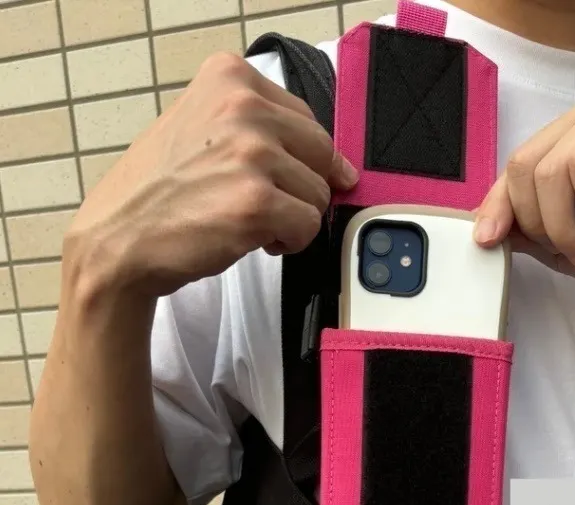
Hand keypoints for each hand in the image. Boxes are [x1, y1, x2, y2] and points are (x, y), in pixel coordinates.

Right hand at [64, 52, 357, 299]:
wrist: (117, 239)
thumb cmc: (159, 190)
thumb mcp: (201, 125)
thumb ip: (264, 128)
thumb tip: (340, 165)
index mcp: (229, 77)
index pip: (305, 117)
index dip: (298, 156)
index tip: (278, 173)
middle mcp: (243, 107)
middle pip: (321, 152)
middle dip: (299, 185)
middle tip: (258, 200)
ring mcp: (251, 154)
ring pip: (318, 192)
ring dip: (291, 215)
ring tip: (245, 217)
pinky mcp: (258, 202)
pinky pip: (308, 225)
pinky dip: (289, 241)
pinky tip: (251, 236)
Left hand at [474, 92, 574, 295]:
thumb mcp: (558, 241)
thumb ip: (522, 225)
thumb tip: (481, 224)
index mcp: (569, 133)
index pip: (515, 163)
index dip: (498, 204)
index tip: (488, 240)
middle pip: (523, 164)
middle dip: (536, 221)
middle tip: (567, 248)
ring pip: (549, 168)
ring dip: (561, 222)